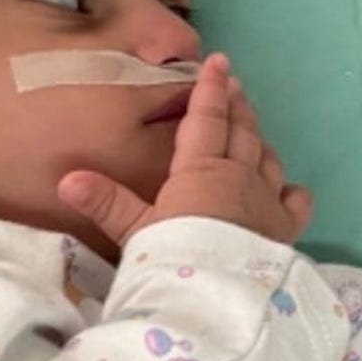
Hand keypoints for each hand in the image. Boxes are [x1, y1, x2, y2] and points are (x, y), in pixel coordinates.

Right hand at [58, 54, 313, 250]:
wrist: (219, 299)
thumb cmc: (171, 259)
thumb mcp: (133, 230)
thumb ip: (105, 202)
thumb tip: (66, 179)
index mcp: (201, 168)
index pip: (207, 117)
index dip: (211, 87)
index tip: (218, 61)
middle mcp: (240, 175)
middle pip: (242, 131)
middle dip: (237, 106)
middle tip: (234, 88)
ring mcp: (267, 201)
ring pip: (268, 158)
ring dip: (259, 140)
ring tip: (252, 131)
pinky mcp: (286, 230)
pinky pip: (295, 200)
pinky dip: (290, 189)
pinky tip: (287, 188)